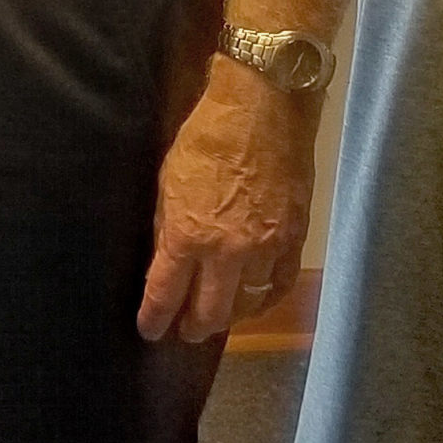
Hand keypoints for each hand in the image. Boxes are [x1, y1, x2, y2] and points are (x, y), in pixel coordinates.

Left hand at [136, 58, 317, 342]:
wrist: (262, 111)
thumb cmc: (205, 136)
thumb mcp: (168, 177)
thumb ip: (169, 223)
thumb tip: (166, 255)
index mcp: (188, 234)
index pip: (166, 291)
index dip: (155, 316)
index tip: (148, 329)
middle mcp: (228, 253)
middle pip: (210, 312)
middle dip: (192, 327)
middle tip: (183, 332)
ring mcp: (265, 250)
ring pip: (246, 305)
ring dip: (228, 315)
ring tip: (215, 317)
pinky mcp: (294, 241)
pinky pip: (278, 286)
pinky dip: (264, 299)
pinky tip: (253, 300)